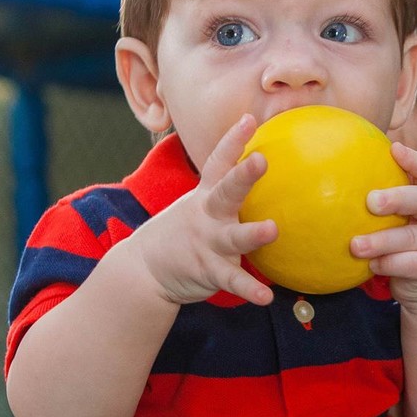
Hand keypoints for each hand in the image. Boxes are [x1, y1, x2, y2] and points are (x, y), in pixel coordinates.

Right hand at [130, 114, 276, 305]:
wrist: (143, 270)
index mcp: (205, 195)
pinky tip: (266, 297)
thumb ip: (226, 187)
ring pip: (233, 237)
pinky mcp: (209, 271)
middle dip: (244, 175)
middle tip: (261, 160)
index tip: (250, 119)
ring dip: (253, 234)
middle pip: (226, 191)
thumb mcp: (199, 203)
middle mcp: (207, 214)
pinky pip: (232, 281)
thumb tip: (262, 163)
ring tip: (273, 230)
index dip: (234, 139)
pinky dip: (249, 290)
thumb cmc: (184, 230)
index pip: (219, 161)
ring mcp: (208, 243)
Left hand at [350, 142, 416, 306]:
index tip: (394, 149)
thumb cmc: (406, 238)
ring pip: (413, 237)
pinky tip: (371, 265)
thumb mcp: (403, 215)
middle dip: (398, 198)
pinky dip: (389, 264)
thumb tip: (335, 167)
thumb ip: (382, 193)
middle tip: (370, 201)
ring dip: (382, 240)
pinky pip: (412, 265)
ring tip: (355, 245)